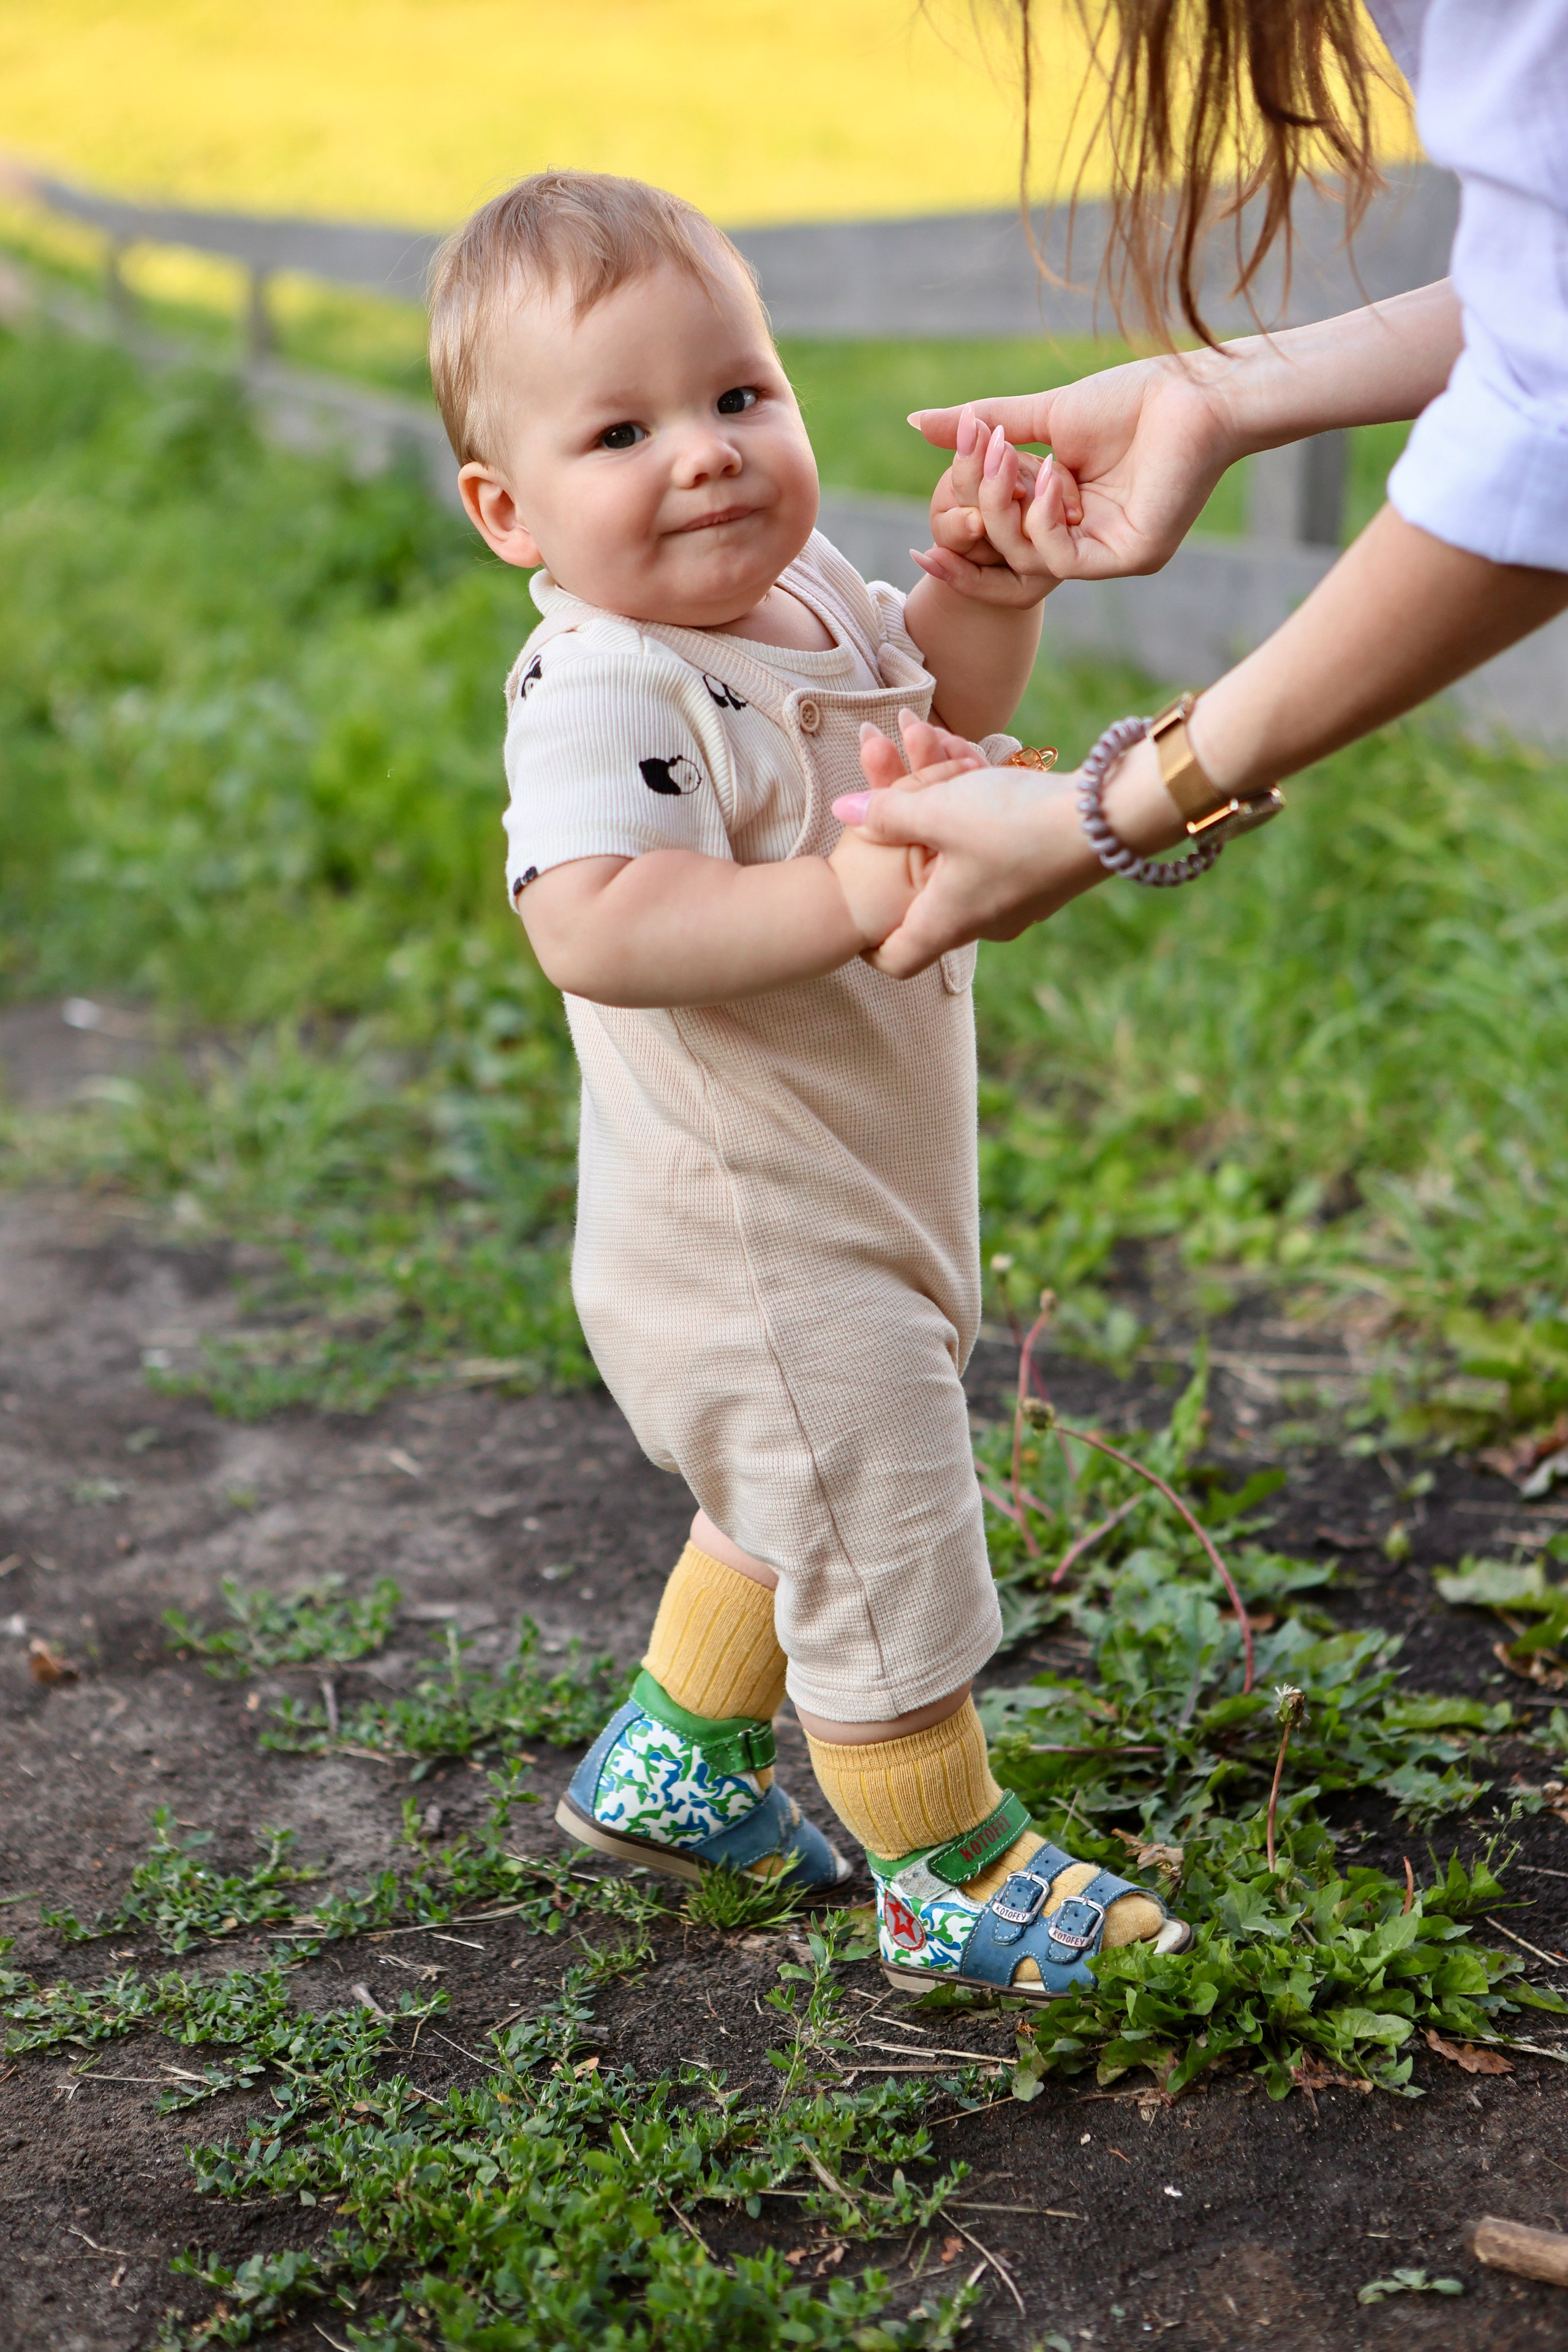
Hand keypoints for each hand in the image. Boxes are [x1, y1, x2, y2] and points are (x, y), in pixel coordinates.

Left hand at [831, 730, 1185, 976]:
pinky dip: (977, 803)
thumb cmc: (1016, 821)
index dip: (868, 944)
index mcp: (949, 922)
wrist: (1111, 816)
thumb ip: (886, 812)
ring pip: (960, 851)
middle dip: (904, 829)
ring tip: (931, 741)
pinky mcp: (1042, 872)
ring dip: (942, 797)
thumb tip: (842, 809)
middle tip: (890, 780)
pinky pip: (992, 842)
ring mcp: (1016, 900)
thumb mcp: (939, 810)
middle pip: (924, 888)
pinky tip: (976, 759)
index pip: (896, 959)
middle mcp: (982, 922)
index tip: (858, 917)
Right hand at [912, 353, 1236, 582]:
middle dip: (985, 506)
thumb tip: (916, 423)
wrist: (1195, 388)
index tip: (922, 545)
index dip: (962, 553)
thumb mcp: (1042, 415)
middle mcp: (1088, 545)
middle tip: (981, 451)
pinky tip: (1051, 473)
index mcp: (1067, 520)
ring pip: (1029, 559)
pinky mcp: (1132, 556)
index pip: (1002, 551)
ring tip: (1008, 453)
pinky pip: (1063, 558)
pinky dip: (1044, 517)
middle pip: (1007, 555)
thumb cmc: (1131, 398)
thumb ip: (984, 426)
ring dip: (1008, 507)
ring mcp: (1110, 555)